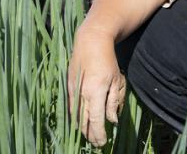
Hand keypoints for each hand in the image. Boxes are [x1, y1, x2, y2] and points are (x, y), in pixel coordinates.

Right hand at [67, 28, 125, 146]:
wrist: (90, 42)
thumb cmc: (108, 61)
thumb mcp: (117, 80)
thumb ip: (114, 102)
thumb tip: (112, 121)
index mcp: (95, 92)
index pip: (96, 120)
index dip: (99, 134)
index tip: (103, 143)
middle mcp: (82, 94)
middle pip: (84, 122)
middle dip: (90, 135)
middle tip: (97, 144)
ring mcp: (73, 91)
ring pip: (76, 116)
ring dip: (82, 129)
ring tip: (90, 137)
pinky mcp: (68, 87)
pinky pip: (72, 108)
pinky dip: (76, 118)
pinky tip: (81, 123)